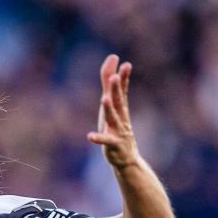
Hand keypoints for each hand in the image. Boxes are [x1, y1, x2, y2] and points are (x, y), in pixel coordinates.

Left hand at [88, 54, 138, 169]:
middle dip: (116, 89)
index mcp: (121, 109)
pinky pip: (105, 141)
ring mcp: (118, 131)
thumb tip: (112, 58)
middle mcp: (121, 118)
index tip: (126, 65)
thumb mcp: (113, 107)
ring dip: (109, 109)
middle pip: (119, 102)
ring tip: (104, 99)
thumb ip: (109, 84)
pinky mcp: (113, 145)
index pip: (123, 91)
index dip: (124, 79)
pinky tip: (90, 136)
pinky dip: (98, 138)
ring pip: (113, 119)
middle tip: (114, 77)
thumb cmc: (117, 129)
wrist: (127, 158)